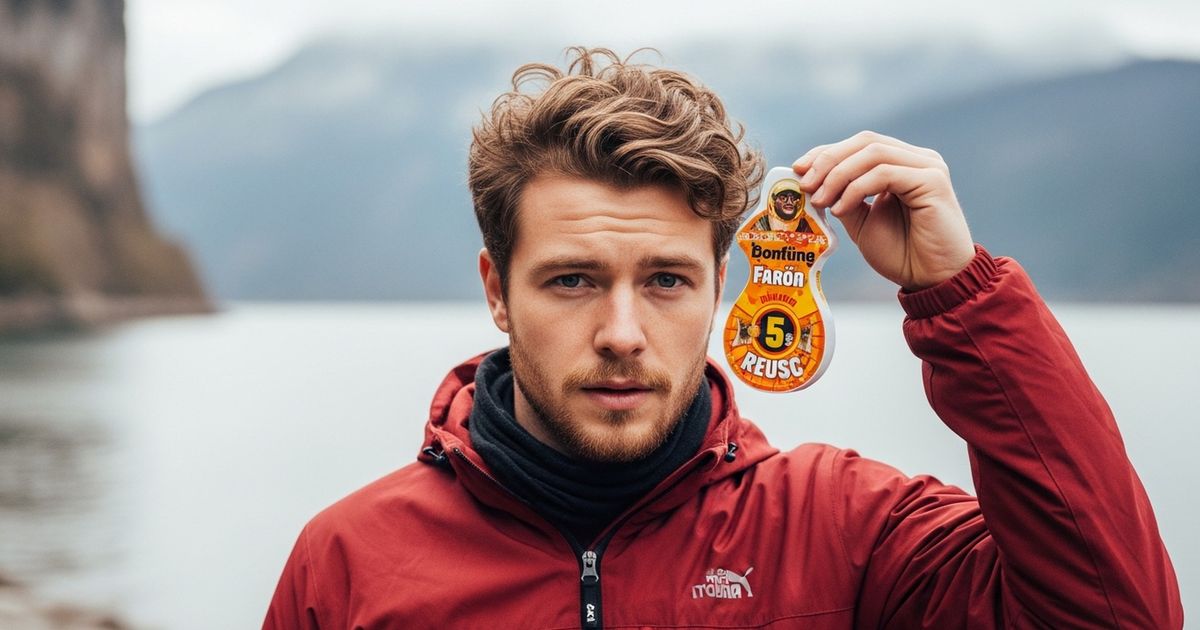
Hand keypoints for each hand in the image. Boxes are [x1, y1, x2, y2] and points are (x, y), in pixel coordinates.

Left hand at [793, 131, 974, 291]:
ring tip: (821, 200)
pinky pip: (884, 173)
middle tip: (805, 184)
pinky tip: (841, 209)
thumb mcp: (862, 223)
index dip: (825, 152)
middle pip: (864, 141)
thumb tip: (812, 182)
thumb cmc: (903, 254)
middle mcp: (916, 159)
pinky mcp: (932, 180)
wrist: (933, 280)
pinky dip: (856, 188)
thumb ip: (843, 198)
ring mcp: (927, 166)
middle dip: (828, 160)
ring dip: (838, 174)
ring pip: (872, 153)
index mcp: (901, 164)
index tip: (798, 170)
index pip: (858, 145)